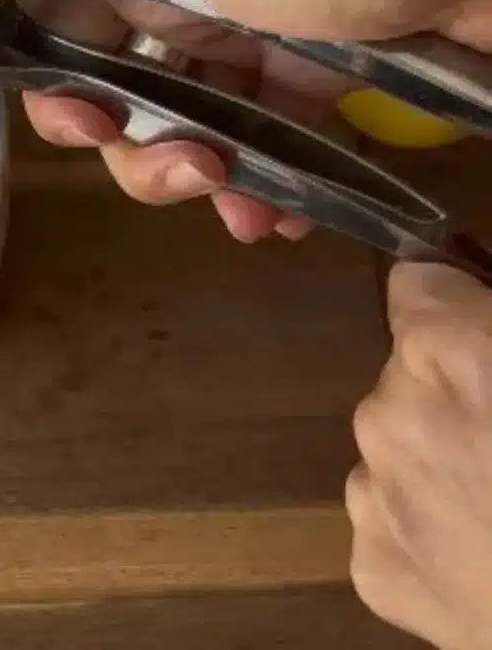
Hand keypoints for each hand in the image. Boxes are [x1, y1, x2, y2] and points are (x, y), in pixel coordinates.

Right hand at [0, 0, 491, 239]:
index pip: (68, 25)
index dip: (58, 83)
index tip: (81, 125)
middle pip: (126, 91)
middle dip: (136, 147)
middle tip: (183, 168)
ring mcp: (257, 38)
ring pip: (192, 125)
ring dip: (198, 178)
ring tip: (240, 199)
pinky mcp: (317, 79)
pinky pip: (266, 140)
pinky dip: (264, 184)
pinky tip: (279, 217)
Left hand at [347, 262, 491, 648]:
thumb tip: (487, 311)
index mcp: (441, 352)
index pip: (417, 285)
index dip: (457, 301)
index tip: (485, 326)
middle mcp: (386, 414)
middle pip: (411, 376)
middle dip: (459, 393)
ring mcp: (372, 495)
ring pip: (401, 451)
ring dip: (443, 463)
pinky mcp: (373, 568)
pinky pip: (395, 524)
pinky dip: (434, 535)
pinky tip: (491, 561)